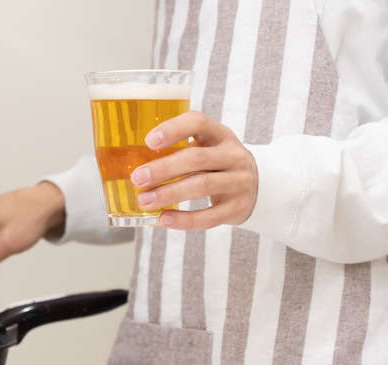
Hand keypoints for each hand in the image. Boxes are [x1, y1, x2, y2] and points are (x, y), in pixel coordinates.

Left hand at [131, 111, 257, 229]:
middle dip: (163, 169)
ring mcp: (239, 182)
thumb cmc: (216, 163)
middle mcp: (233, 155)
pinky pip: (210, 216)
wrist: (258, 186)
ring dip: (169, 194)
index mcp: (220, 134)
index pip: (198, 122)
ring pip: (202, 185)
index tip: (149, 141)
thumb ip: (178, 150)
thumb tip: (129, 164)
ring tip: (144, 201)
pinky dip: (185, 219)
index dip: (173, 129)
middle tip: (137, 179)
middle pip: (196, 158)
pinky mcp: (238, 208)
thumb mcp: (206, 147)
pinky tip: (164, 219)